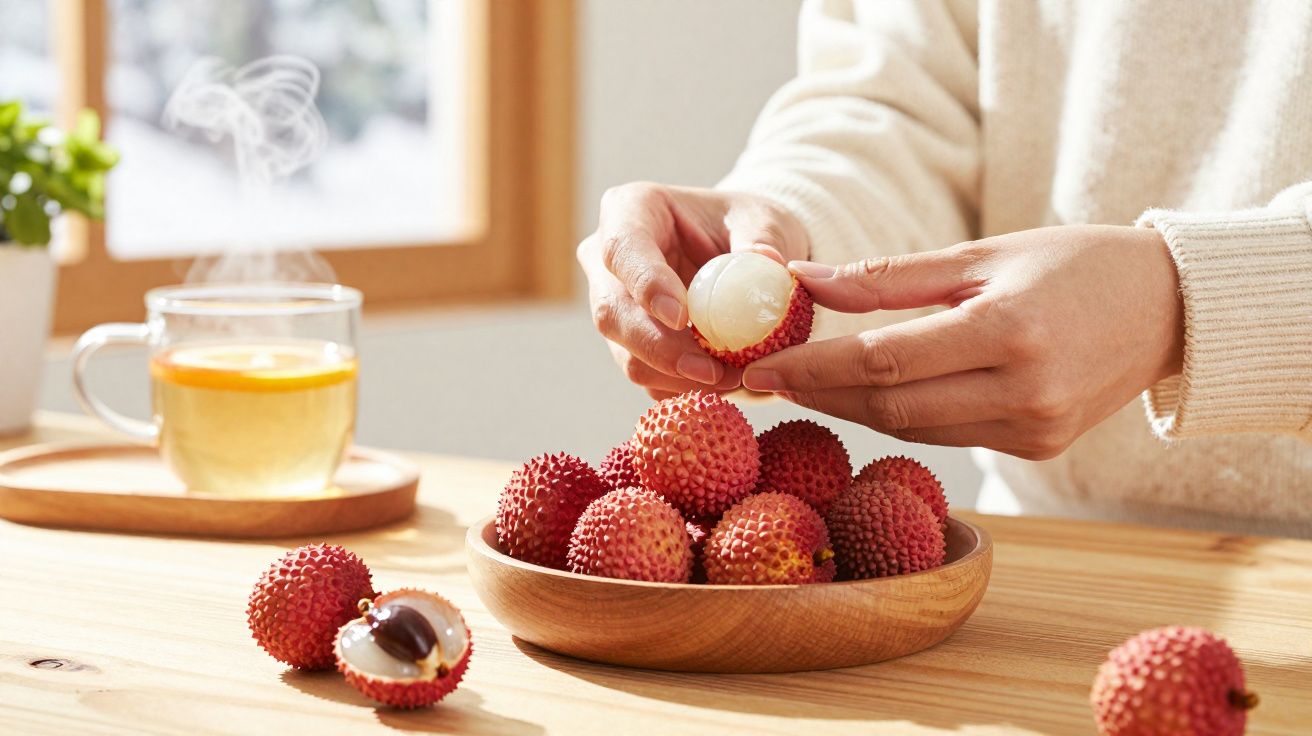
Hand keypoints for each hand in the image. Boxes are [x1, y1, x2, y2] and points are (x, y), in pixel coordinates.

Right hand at [578, 183, 809, 398]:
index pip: (623, 249)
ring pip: (626, 353)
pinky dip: (682, 388)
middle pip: (613, 312)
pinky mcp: (628, 345)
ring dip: (676, 376)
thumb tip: (767, 263)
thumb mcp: (763, 220)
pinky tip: (721, 385)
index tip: (683, 318)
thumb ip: (764, 240)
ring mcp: (613, 306)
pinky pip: (646, 376)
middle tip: (712, 371)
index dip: (646, 287)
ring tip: (730, 379)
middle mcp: (608, 261)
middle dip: (661, 348)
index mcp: (631, 211)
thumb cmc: (746, 226)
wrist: (740, 253)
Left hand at [741, 225, 1183, 459]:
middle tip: (768, 379)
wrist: (1168, 307)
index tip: (758, 369)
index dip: (811, 369)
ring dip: (855, 410)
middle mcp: (1023, 390)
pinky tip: (872, 396)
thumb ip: (889, 278)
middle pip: (890, 408)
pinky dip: (905, 417)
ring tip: (806, 384)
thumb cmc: (1073, 264)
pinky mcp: (1039, 448)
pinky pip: (949, 436)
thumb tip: (804, 282)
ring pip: (914, 429)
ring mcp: (1034, 428)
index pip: (880, 362)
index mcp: (1007, 331)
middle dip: (821, 395)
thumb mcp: (983, 254)